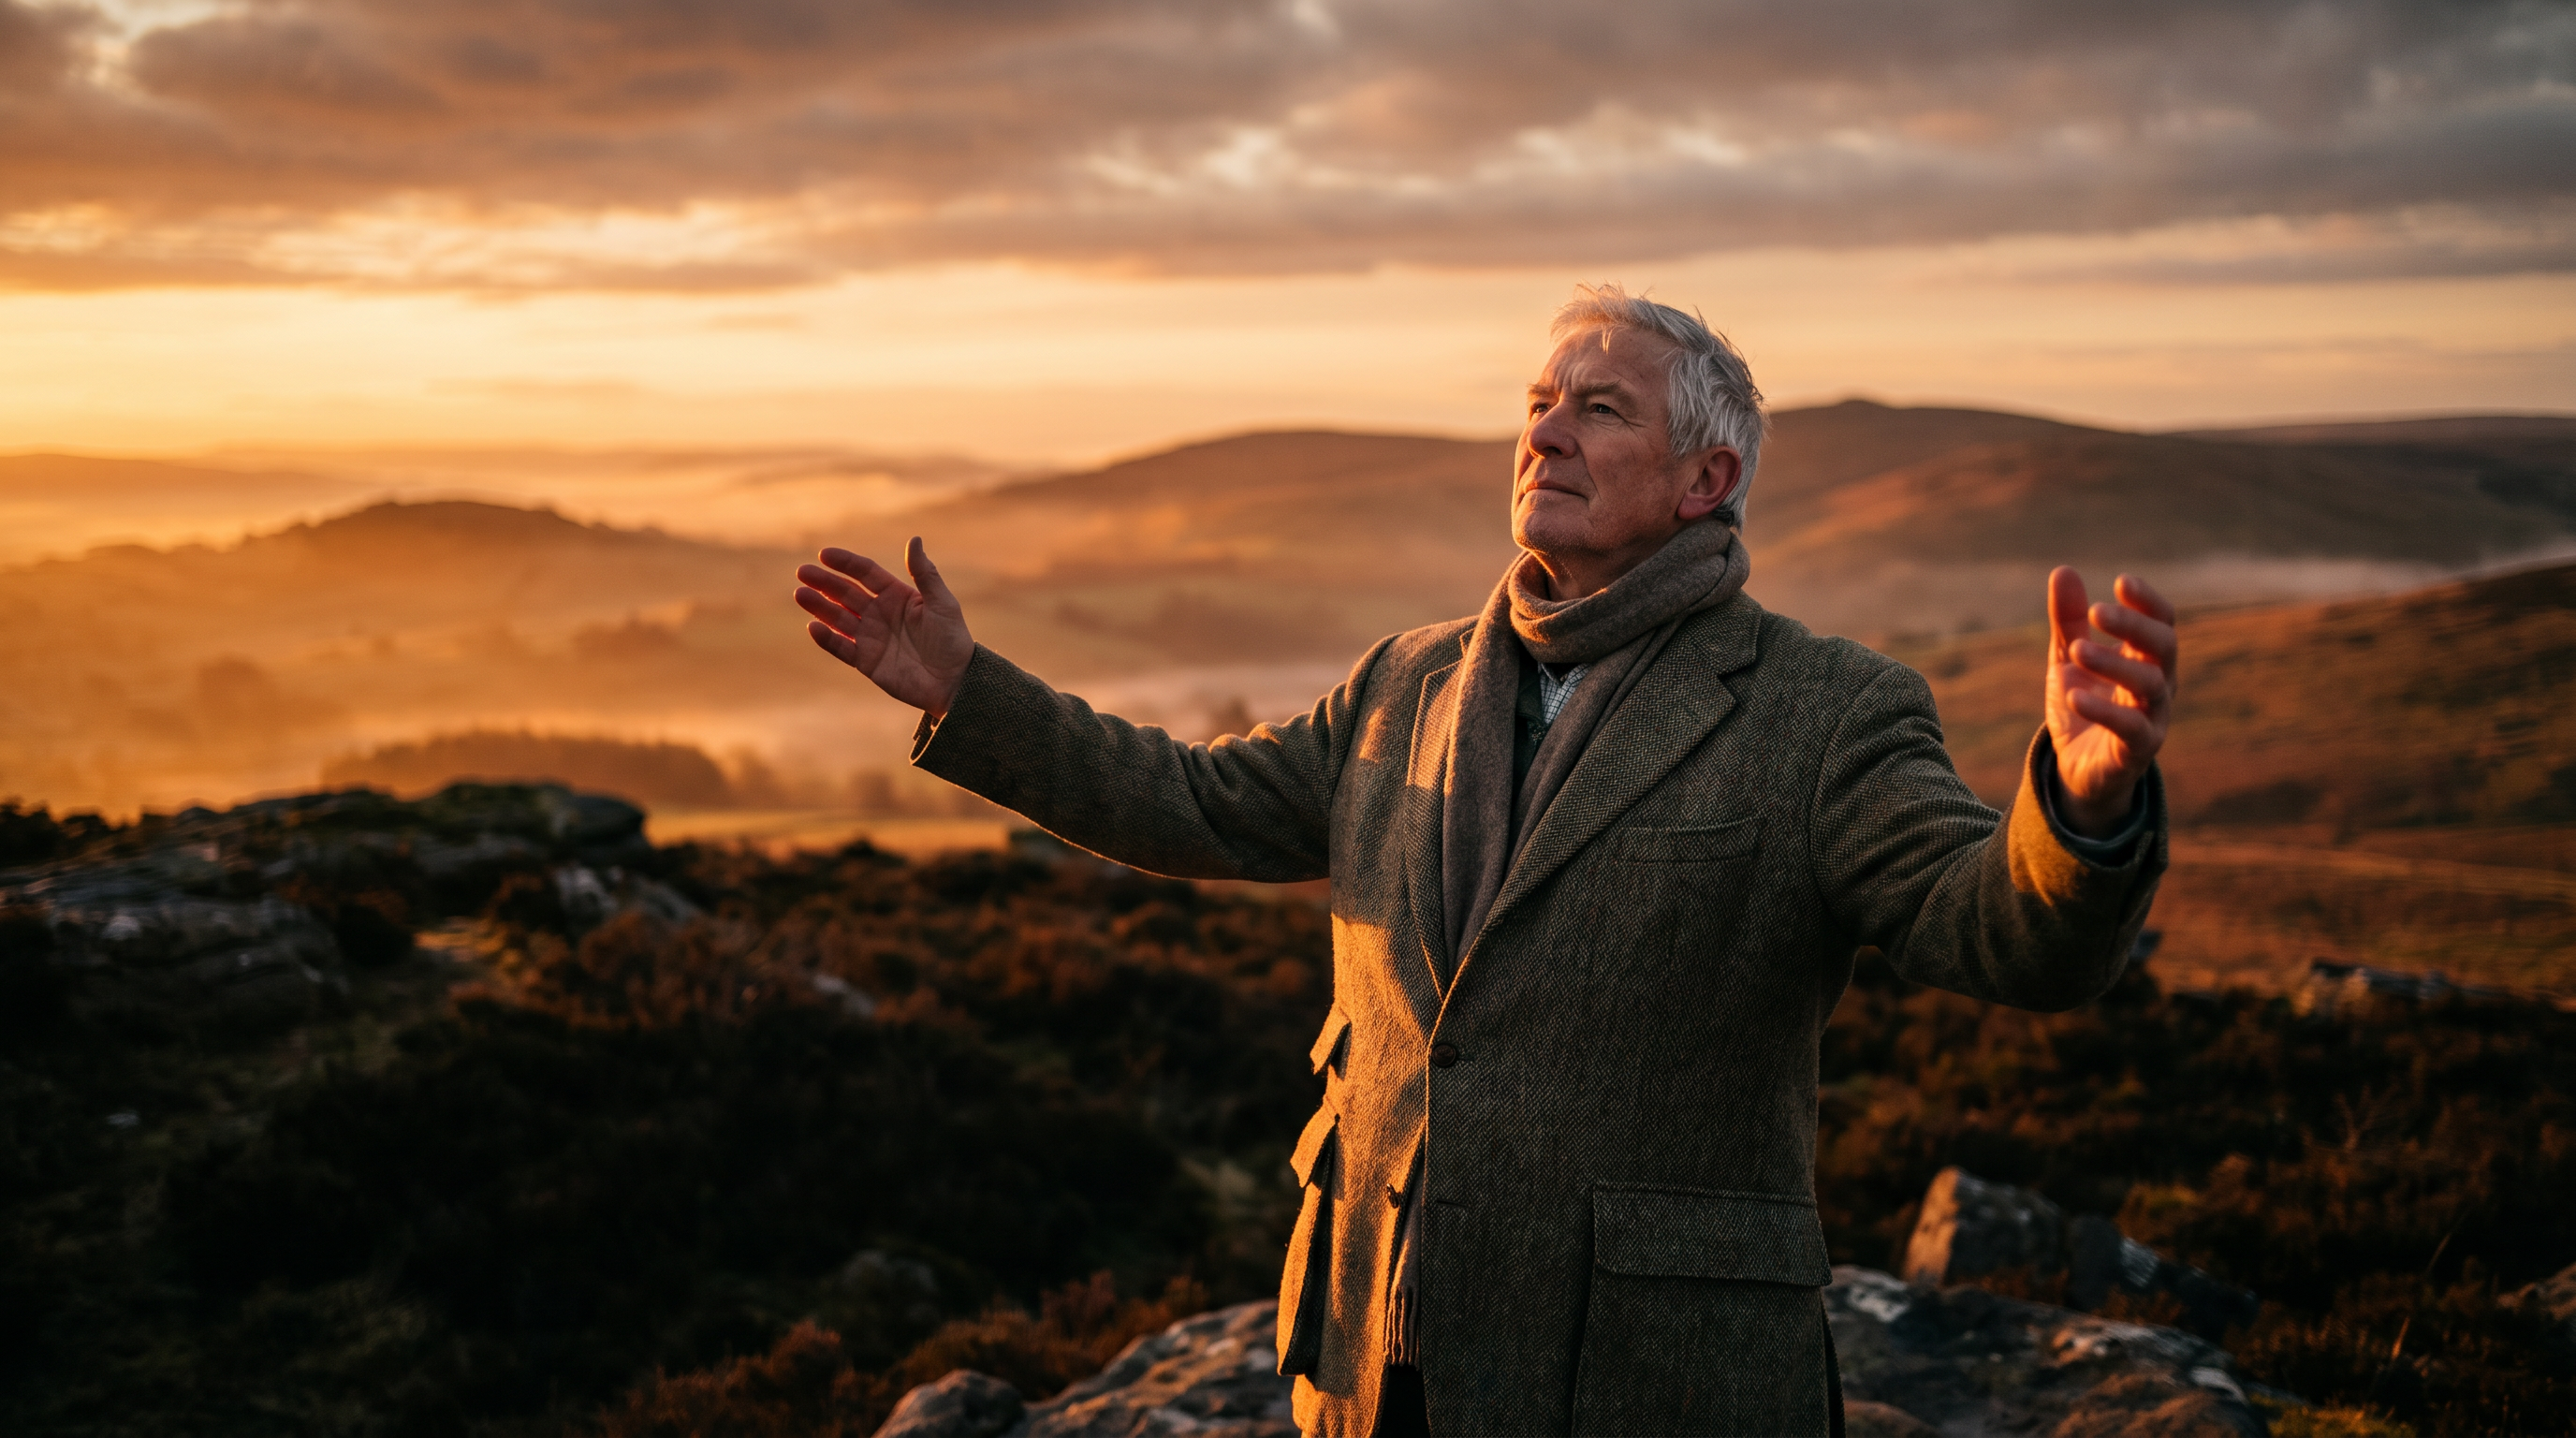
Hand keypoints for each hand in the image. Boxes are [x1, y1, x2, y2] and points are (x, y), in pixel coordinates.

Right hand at [795, 538, 973, 717]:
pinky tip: (813, 626)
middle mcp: (880, 614)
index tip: (824, 554)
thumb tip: (914, 538)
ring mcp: (871, 638)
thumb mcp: (941, 603)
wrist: (955, 682)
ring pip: (838, 618)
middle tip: (802, 572)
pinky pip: (842, 648)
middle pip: (846, 593)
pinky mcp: (867, 662)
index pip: (865, 573)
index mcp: (897, 596)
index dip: (845, 563)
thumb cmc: (952, 639)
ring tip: (800, 594)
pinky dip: (827, 639)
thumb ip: (925, 573)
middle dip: (824, 582)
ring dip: (819, 606)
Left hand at [2044, 567, 2177, 837]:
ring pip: (2151, 686)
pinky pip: (2132, 729)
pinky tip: (2073, 695)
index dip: (2148, 602)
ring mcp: (2153, 718)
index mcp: (2146, 658)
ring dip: (2114, 664)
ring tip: (2077, 650)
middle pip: (2164, 647)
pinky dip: (2104, 710)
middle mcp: (2159, 685)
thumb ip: (2068, 620)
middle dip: (2134, 626)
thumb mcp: (2069, 658)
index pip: (2162, 622)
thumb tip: (2063, 570)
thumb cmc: (2085, 705)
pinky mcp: (2137, 751)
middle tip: (2097, 610)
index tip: (2121, 582)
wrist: (2078, 768)